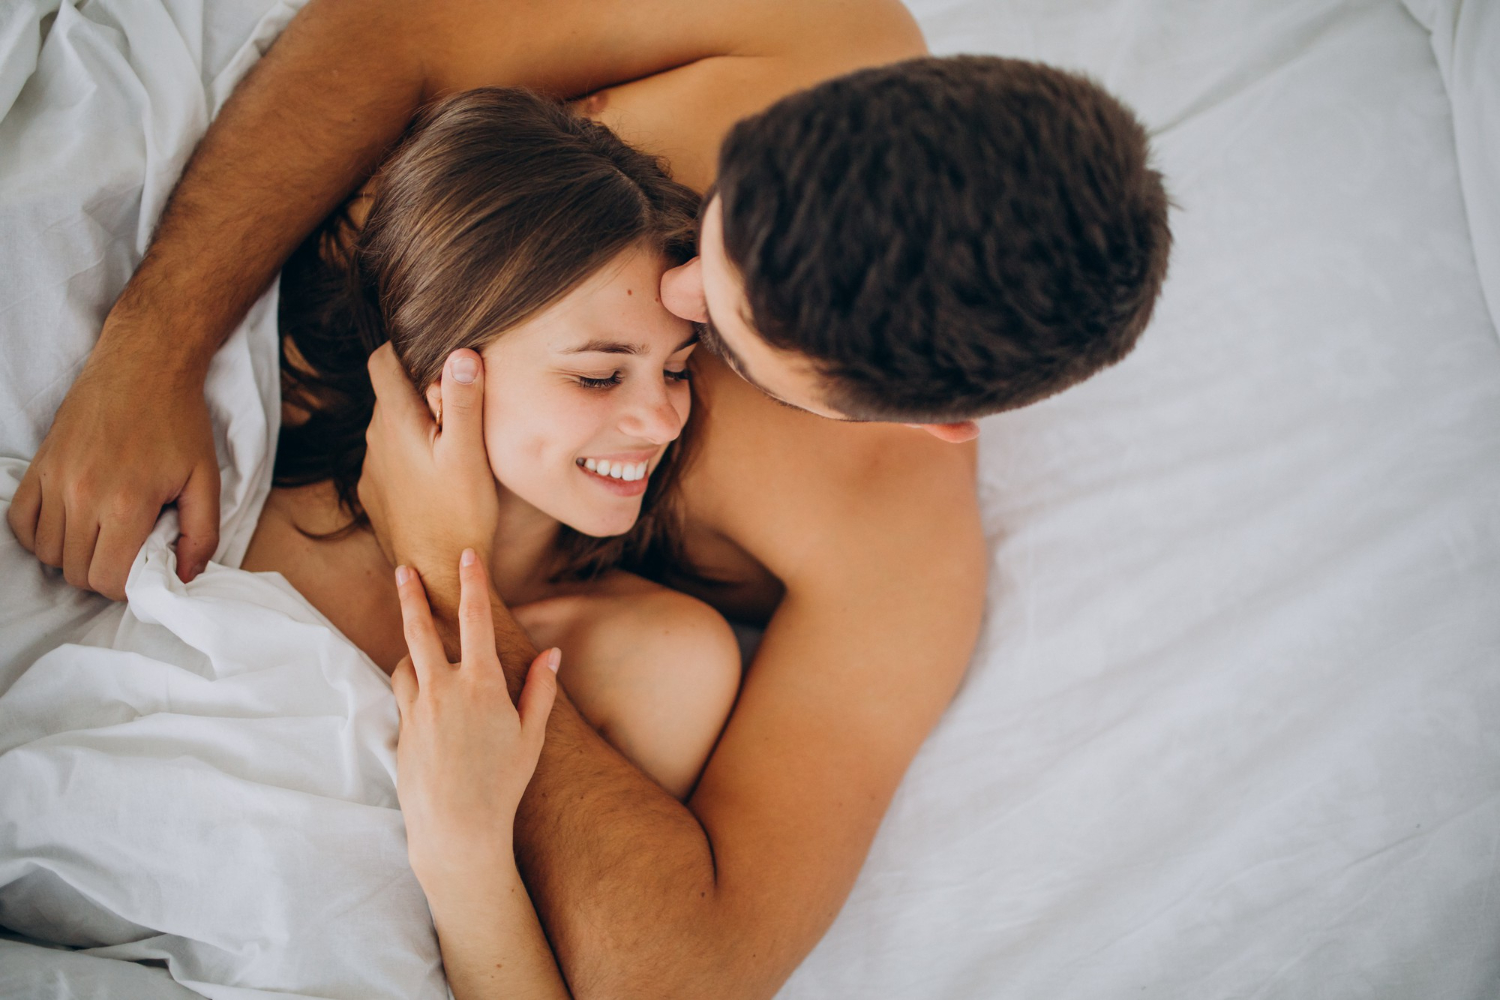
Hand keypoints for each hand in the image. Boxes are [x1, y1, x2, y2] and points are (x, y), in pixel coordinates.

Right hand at [7, 316, 219, 598]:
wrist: (145, 366)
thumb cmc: (180, 422)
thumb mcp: (206, 479)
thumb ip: (202, 533)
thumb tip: (188, 576)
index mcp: (126, 504)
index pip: (106, 579)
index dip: (125, 586)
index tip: (142, 569)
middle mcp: (82, 496)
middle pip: (75, 571)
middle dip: (102, 573)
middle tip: (126, 554)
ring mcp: (55, 480)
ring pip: (46, 551)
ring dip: (72, 556)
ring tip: (102, 538)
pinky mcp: (39, 465)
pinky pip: (20, 521)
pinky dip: (39, 534)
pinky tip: (68, 525)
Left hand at [359, 344, 497, 606]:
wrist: (436, 574)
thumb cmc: (458, 512)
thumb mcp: (468, 452)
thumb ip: (462, 400)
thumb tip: (461, 352)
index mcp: (394, 421)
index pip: (381, 361)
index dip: (403, 350)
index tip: (433, 356)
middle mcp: (374, 441)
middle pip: (390, 395)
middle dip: (419, 393)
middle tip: (459, 411)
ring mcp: (372, 470)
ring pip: (391, 430)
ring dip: (416, 428)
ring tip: (453, 448)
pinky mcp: (376, 495)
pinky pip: (391, 461)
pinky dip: (411, 458)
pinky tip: (439, 479)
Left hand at [392, 549, 558, 888]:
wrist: (456, 829)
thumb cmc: (503, 785)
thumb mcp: (532, 736)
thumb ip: (540, 690)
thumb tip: (552, 654)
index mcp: (482, 684)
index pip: (475, 619)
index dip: (471, 583)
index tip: (466, 557)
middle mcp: (443, 689)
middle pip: (418, 629)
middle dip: (411, 594)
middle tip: (404, 569)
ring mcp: (417, 709)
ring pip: (405, 662)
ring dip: (412, 651)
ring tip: (421, 651)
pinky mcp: (401, 729)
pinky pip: (403, 695)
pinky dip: (411, 686)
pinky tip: (425, 698)